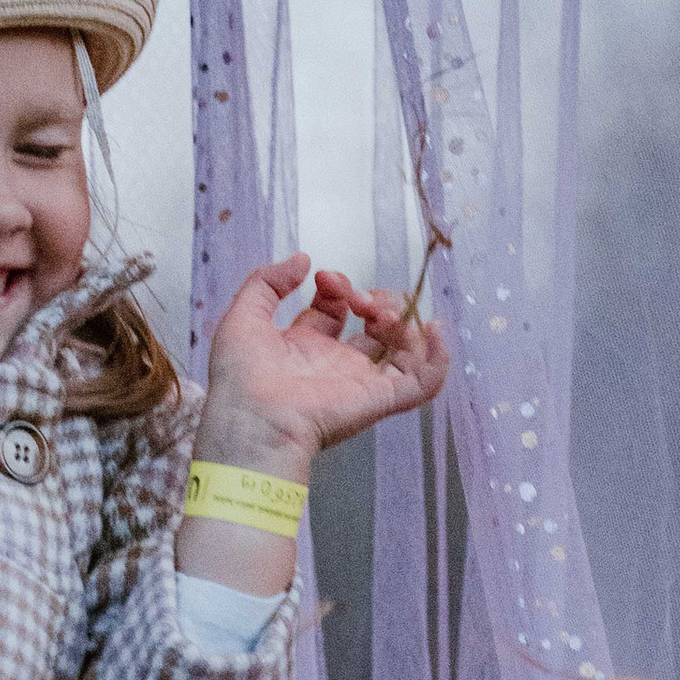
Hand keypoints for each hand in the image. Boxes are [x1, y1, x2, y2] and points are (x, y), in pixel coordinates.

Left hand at [200, 254, 449, 468]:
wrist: (253, 420)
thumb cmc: (240, 376)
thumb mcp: (243, 315)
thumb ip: (268, 282)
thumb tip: (304, 259)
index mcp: (303, 347)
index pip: (334, 310)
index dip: (336, 287)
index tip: (325, 278)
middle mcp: (335, 364)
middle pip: (372, 326)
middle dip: (372, 300)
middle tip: (357, 297)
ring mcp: (360, 382)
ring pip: (401, 348)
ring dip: (399, 319)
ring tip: (378, 312)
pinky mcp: (380, 399)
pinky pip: (423, 383)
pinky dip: (438, 357)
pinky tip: (433, 329)